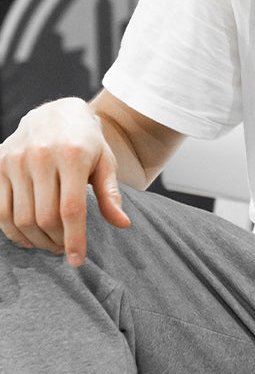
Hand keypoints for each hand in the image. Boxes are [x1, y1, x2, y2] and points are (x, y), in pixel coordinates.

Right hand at [0, 97, 128, 266]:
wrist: (55, 113)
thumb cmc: (86, 142)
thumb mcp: (105, 162)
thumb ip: (111, 194)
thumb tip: (122, 224)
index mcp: (72, 155)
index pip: (71, 209)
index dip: (74, 239)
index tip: (77, 260)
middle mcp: (40, 156)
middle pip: (45, 217)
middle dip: (57, 241)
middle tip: (65, 249)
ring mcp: (15, 160)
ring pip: (21, 217)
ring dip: (36, 239)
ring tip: (50, 244)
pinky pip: (1, 209)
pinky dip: (13, 230)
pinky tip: (28, 237)